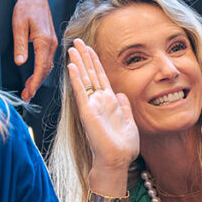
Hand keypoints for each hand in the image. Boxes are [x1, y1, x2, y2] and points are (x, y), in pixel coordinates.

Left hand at [11, 0, 57, 101]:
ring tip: (28, 89)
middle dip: (36, 85)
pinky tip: (33, 76)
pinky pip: (47, 60)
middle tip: (26, 96)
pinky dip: (41, 70)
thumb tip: (20, 63)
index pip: (41, 68)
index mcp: (44, 41)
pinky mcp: (49, 41)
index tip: (28, 93)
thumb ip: (20, 45)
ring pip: (47, 66)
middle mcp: (51, 43)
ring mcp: (52, 43)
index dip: (35, 83)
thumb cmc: (26, 7)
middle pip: (46, 70)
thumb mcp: (18, 25)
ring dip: (38, 79)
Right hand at [68, 39, 139, 171]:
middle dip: (84, 56)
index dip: (95, 62)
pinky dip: (76, 79)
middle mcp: (98, 102)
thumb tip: (120, 93)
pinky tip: (71, 67)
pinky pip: (80, 92)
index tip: (89, 48)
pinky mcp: (87, 112)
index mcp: (109, 102)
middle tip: (76, 41)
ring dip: (78, 63)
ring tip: (72, 48)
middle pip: (90, 74)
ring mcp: (91, 106)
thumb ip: (124, 107)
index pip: (100, 77)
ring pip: (84, 79)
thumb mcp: (129, 122)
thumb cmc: (123, 146)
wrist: (117, 160)